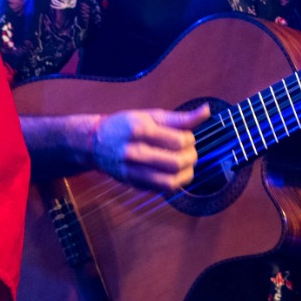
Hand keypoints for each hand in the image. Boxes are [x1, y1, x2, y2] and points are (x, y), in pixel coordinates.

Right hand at [91, 105, 209, 190]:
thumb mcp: (149, 116)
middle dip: (191, 158)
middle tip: (189, 152)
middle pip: (175, 162)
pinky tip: (174, 173)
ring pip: (170, 181)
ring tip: (185, 165)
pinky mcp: (132, 184)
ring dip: (186, 174)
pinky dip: (174, 182)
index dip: (190, 140)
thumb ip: (179, 118)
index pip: (178, 140)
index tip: (187, 137)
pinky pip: (161, 189)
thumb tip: (207, 112)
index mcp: (139, 129)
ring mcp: (131, 170)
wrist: (93, 143)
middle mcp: (133, 151)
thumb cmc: (124, 125)